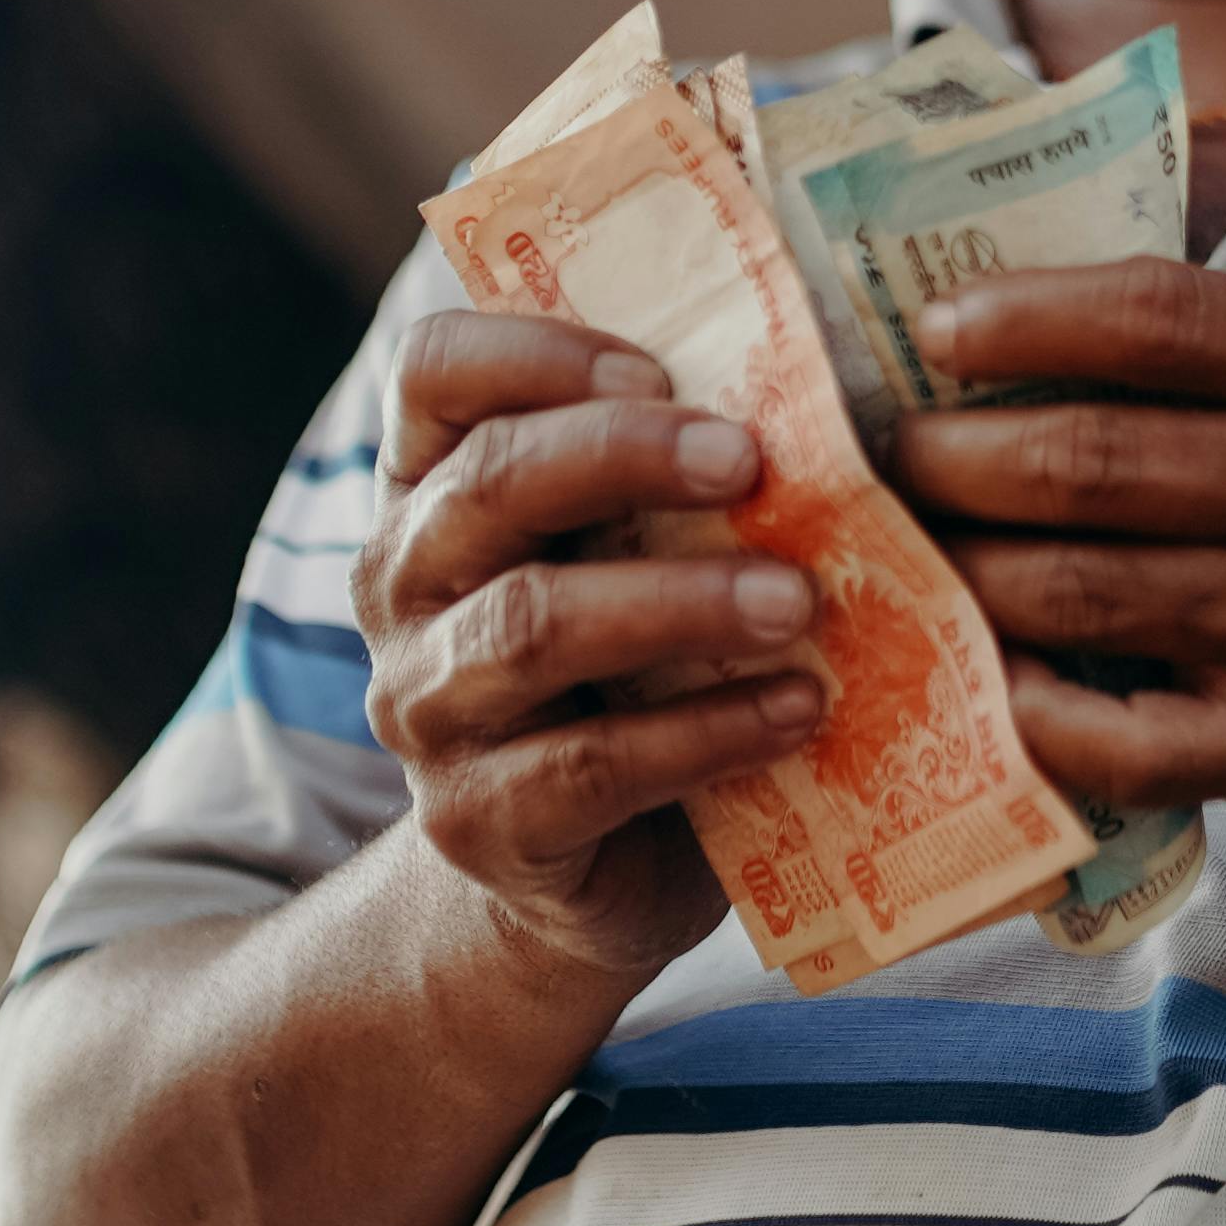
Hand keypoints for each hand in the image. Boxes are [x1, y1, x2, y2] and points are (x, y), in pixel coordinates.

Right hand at [354, 312, 822, 973]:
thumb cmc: (639, 679)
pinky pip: (591, 765)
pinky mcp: (478, 821)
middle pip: (489, 484)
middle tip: (752, 460)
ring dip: (679, 601)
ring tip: (797, 599)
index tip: (661, 369)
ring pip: (532, 625)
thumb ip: (677, 482)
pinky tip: (797, 709)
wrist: (596, 876)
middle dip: (625, 456)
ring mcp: (427, 709)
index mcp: (433, 490)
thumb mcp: (637, 561)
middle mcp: (403, 587)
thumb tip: (822, 386)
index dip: (536, 350)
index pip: (433, 373)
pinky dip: (706, 732)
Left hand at [890, 258, 1225, 822]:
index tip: (931, 332)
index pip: (1157, 316)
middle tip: (892, 462)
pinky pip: (1112, 736)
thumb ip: (1176, 344)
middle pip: (1087, 465)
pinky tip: (975, 672)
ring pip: (1075, 592)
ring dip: (962, 571)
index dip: (1023, 319)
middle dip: (952, 460)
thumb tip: (957, 326)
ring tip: (911, 551)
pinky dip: (1021, 706)